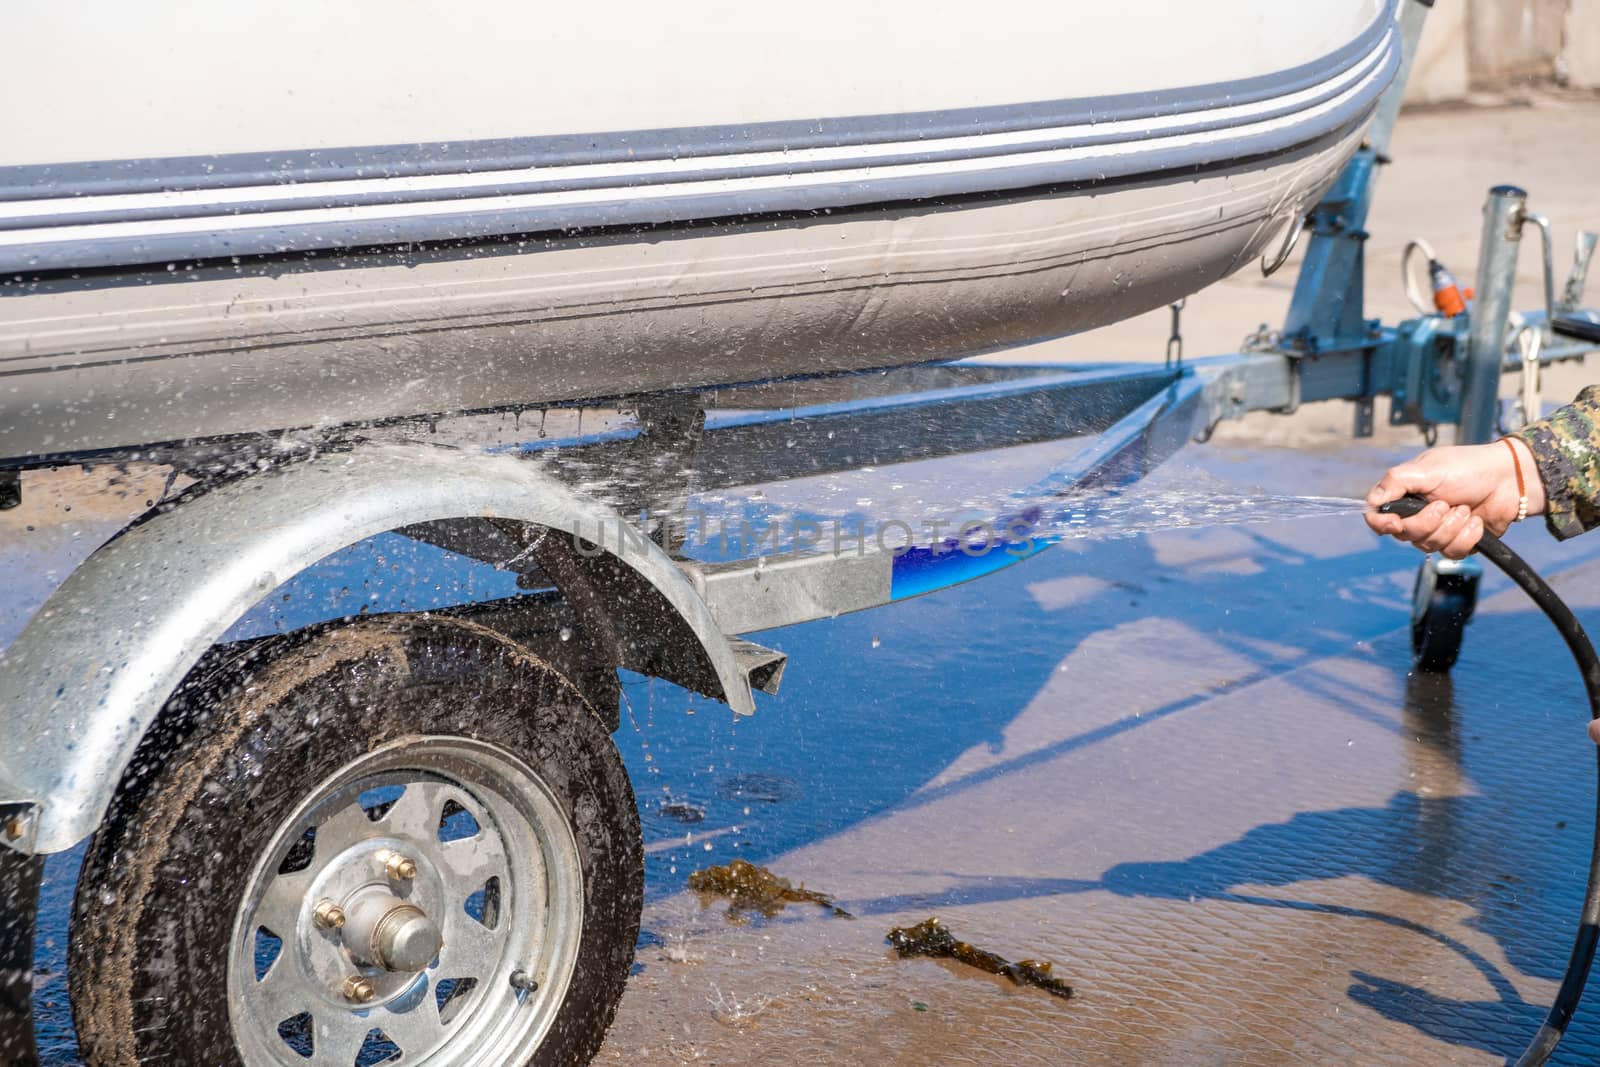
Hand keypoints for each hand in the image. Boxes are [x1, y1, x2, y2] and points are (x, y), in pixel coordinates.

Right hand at [1364, 439, 1543, 557]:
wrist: (1509, 479)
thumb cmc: (1468, 468)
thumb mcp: (1427, 469)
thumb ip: (1395, 482)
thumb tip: (1371, 503)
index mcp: (1404, 495)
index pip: (1378, 517)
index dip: (1383, 525)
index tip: (1396, 523)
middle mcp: (1416, 515)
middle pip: (1404, 536)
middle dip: (1428, 522)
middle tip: (1446, 504)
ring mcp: (1437, 531)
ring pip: (1429, 546)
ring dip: (1451, 528)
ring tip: (1466, 508)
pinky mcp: (1459, 542)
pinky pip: (1452, 553)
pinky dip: (1467, 537)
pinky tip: (1477, 522)